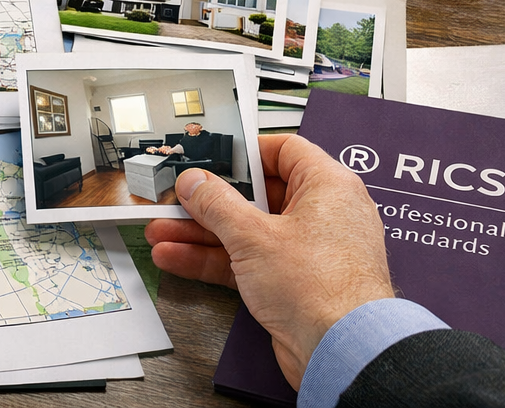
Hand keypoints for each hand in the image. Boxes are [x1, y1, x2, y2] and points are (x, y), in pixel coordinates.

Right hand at [145, 135, 392, 389]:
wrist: (342, 354)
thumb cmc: (322, 289)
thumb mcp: (253, 235)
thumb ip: (217, 204)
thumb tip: (195, 182)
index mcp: (327, 187)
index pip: (284, 151)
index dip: (244, 152)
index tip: (210, 158)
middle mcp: (321, 215)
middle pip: (256, 195)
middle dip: (208, 201)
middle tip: (175, 198)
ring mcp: (306, 251)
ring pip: (246, 231)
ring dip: (201, 233)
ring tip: (161, 231)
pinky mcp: (293, 283)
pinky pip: (248, 261)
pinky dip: (214, 259)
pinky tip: (177, 258)